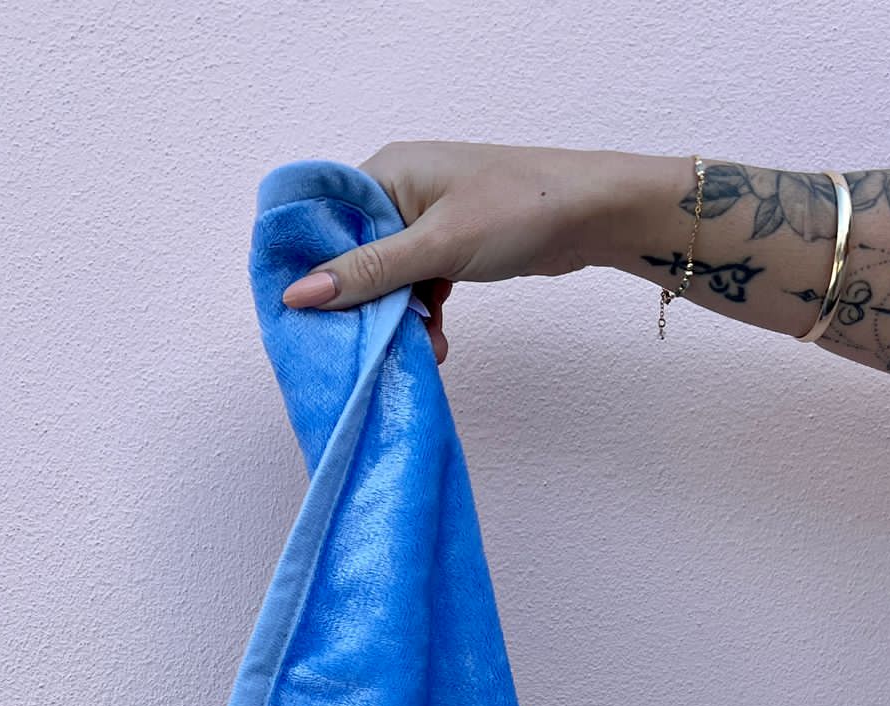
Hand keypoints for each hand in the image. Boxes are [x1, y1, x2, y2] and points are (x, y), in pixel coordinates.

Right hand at [281, 141, 626, 363]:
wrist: (591, 214)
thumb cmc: (516, 210)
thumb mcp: (435, 246)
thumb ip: (368, 273)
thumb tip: (298, 295)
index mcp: (386, 173)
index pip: (326, 223)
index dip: (315, 271)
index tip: (311, 318)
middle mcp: (400, 191)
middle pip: (356, 257)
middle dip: (366, 305)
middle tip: (375, 344)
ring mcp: (426, 218)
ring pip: (389, 279)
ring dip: (400, 319)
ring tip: (421, 346)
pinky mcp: (449, 244)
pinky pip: (417, 284)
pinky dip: (424, 314)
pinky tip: (438, 339)